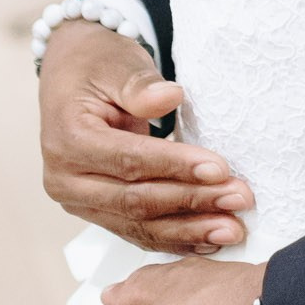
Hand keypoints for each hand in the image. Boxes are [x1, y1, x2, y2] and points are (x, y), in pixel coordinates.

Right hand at [39, 18, 254, 252]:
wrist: (72, 75)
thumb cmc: (98, 66)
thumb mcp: (118, 64)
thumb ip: (141, 85)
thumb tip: (169, 97)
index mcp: (68, 140)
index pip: (130, 161)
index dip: (176, 167)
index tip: (221, 168)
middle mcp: (65, 179)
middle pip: (136, 200)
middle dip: (192, 202)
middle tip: (239, 199)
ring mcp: (78, 201)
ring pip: (137, 224)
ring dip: (188, 230)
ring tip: (232, 229)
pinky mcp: (95, 211)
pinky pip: (135, 230)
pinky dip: (173, 238)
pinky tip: (207, 240)